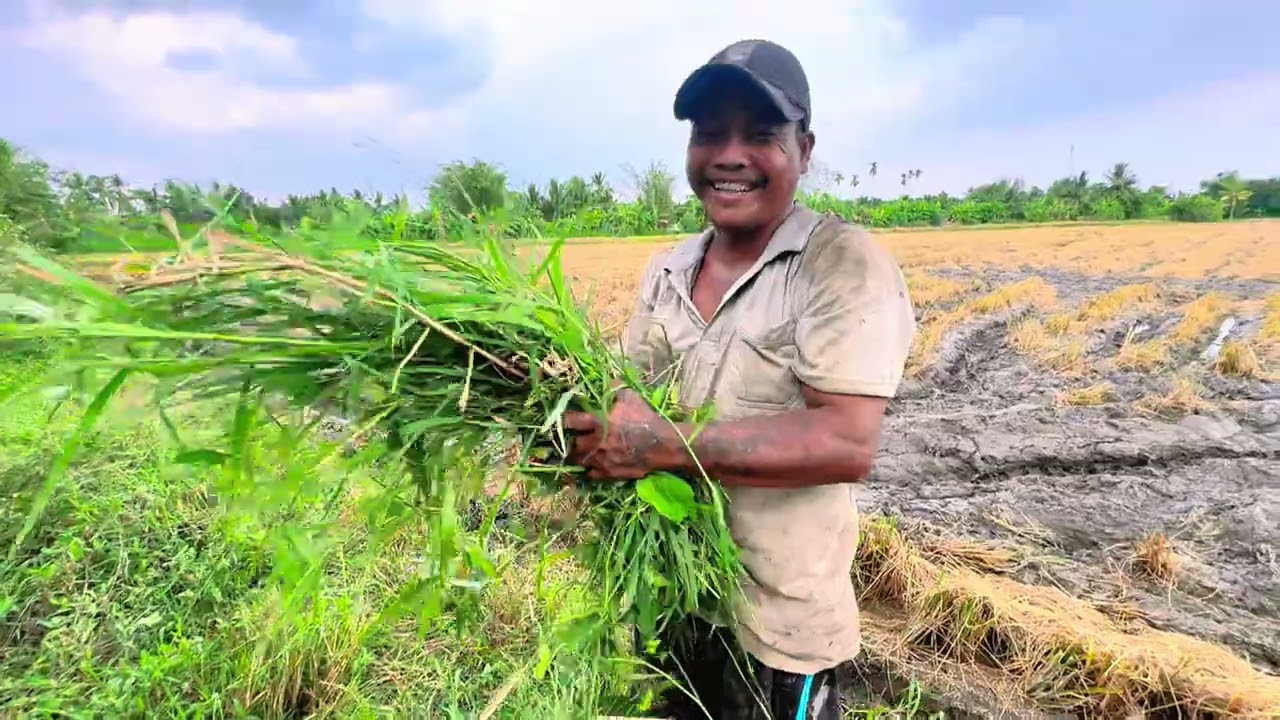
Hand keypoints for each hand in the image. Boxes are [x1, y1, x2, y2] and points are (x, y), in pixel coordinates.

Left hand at [562, 389, 677, 480]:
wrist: (662, 445)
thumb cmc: (646, 419)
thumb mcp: (631, 398)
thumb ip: (614, 390)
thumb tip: (605, 383)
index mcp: (598, 423)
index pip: (571, 421)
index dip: (563, 420)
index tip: (561, 420)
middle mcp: (596, 443)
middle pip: (571, 445)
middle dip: (569, 441)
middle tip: (569, 438)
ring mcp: (601, 460)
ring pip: (578, 461)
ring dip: (576, 456)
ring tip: (577, 452)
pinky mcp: (609, 473)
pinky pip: (590, 475)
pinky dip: (588, 470)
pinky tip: (590, 465)